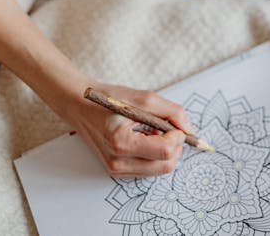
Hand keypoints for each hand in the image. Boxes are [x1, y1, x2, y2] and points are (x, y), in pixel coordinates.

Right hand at [61, 82, 194, 176]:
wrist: (80, 106)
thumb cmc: (108, 99)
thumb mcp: (144, 98)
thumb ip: (172, 112)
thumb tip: (189, 129)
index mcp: (121, 142)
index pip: (165, 151)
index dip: (178, 137)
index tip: (174, 123)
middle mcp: (118, 162)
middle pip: (166, 165)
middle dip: (175, 146)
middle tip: (169, 127)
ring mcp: (116, 169)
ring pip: (159, 169)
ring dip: (165, 151)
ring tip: (153, 131)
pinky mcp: (117, 171)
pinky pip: (148, 168)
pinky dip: (154, 155)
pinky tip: (146, 138)